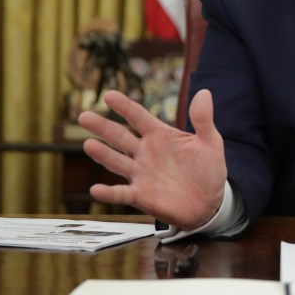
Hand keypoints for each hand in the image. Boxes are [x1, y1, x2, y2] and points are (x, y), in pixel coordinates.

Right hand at [77, 89, 226, 228]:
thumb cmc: (208, 169)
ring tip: (89, 145)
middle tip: (84, 116)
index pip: (139, 117)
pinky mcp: (140, 195)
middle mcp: (145, 152)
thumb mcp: (210, 142)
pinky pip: (121, 193)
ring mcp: (140, 174)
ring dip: (103, 155)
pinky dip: (109, 193)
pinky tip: (96, 189)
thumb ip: (203, 119)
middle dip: (102, 127)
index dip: (125, 106)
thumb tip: (204, 93)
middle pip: (120, 137)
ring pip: (116, 162)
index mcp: (160, 136)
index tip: (109, 95)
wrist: (210, 202)